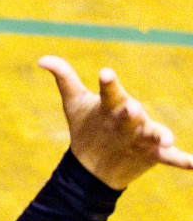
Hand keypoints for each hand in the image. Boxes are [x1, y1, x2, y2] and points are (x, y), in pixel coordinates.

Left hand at [39, 56, 192, 189]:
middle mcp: (132, 117)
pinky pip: (172, 158)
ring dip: (162, 135)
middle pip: (133, 112)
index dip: (109, 83)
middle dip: (133, 111)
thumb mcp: (75, 102)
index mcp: (113, 104)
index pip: (110, 91)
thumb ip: (64, 78)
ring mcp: (144, 136)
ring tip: (166, 139)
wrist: (95, 162)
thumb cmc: (89, 124)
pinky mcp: (154, 155)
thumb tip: (41, 59)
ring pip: (155, 133)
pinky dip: (185, 160)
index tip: (105, 73)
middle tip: (132, 107)